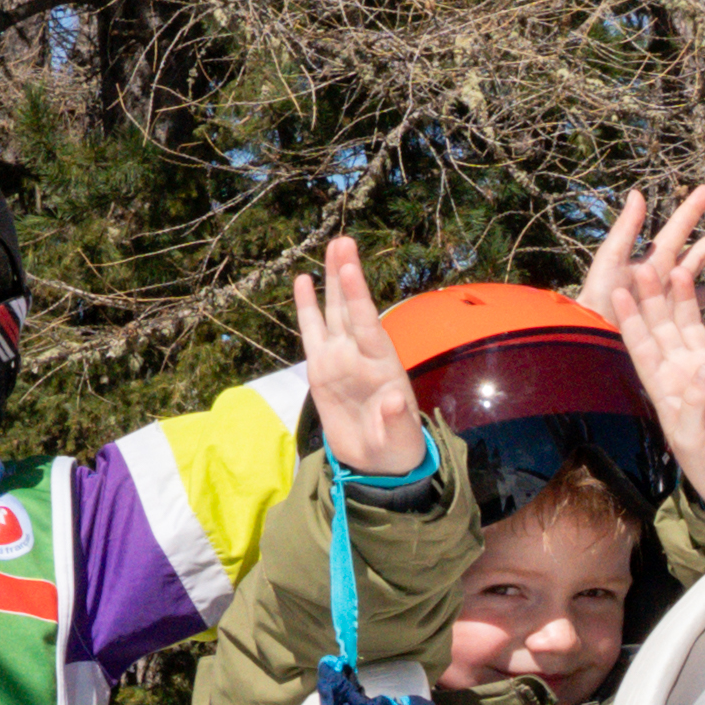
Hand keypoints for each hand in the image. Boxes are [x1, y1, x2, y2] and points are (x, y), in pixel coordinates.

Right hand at [297, 235, 425, 480]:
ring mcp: (341, 358)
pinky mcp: (322, 369)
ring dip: (332, 280)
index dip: (358, 297)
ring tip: (331, 245)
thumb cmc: (397, 448)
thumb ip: (396, 420)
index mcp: (383, 366)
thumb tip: (394, 399)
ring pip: (334, 312)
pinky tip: (304, 281)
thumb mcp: (400, 440)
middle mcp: (361, 355)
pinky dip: (308, 307)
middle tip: (343, 240)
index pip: (368, 325)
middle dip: (347, 274)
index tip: (350, 268)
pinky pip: (312, 332)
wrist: (379, 463)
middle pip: (352, 308)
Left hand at [589, 185, 704, 513]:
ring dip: (686, 297)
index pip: (641, 346)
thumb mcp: (694, 442)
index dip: (629, 319)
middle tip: (643, 263)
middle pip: (663, 326)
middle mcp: (681, 371)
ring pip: (692, 323)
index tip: (616, 291)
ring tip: (680, 266)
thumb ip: (694, 406)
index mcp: (663, 387)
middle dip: (653, 296)